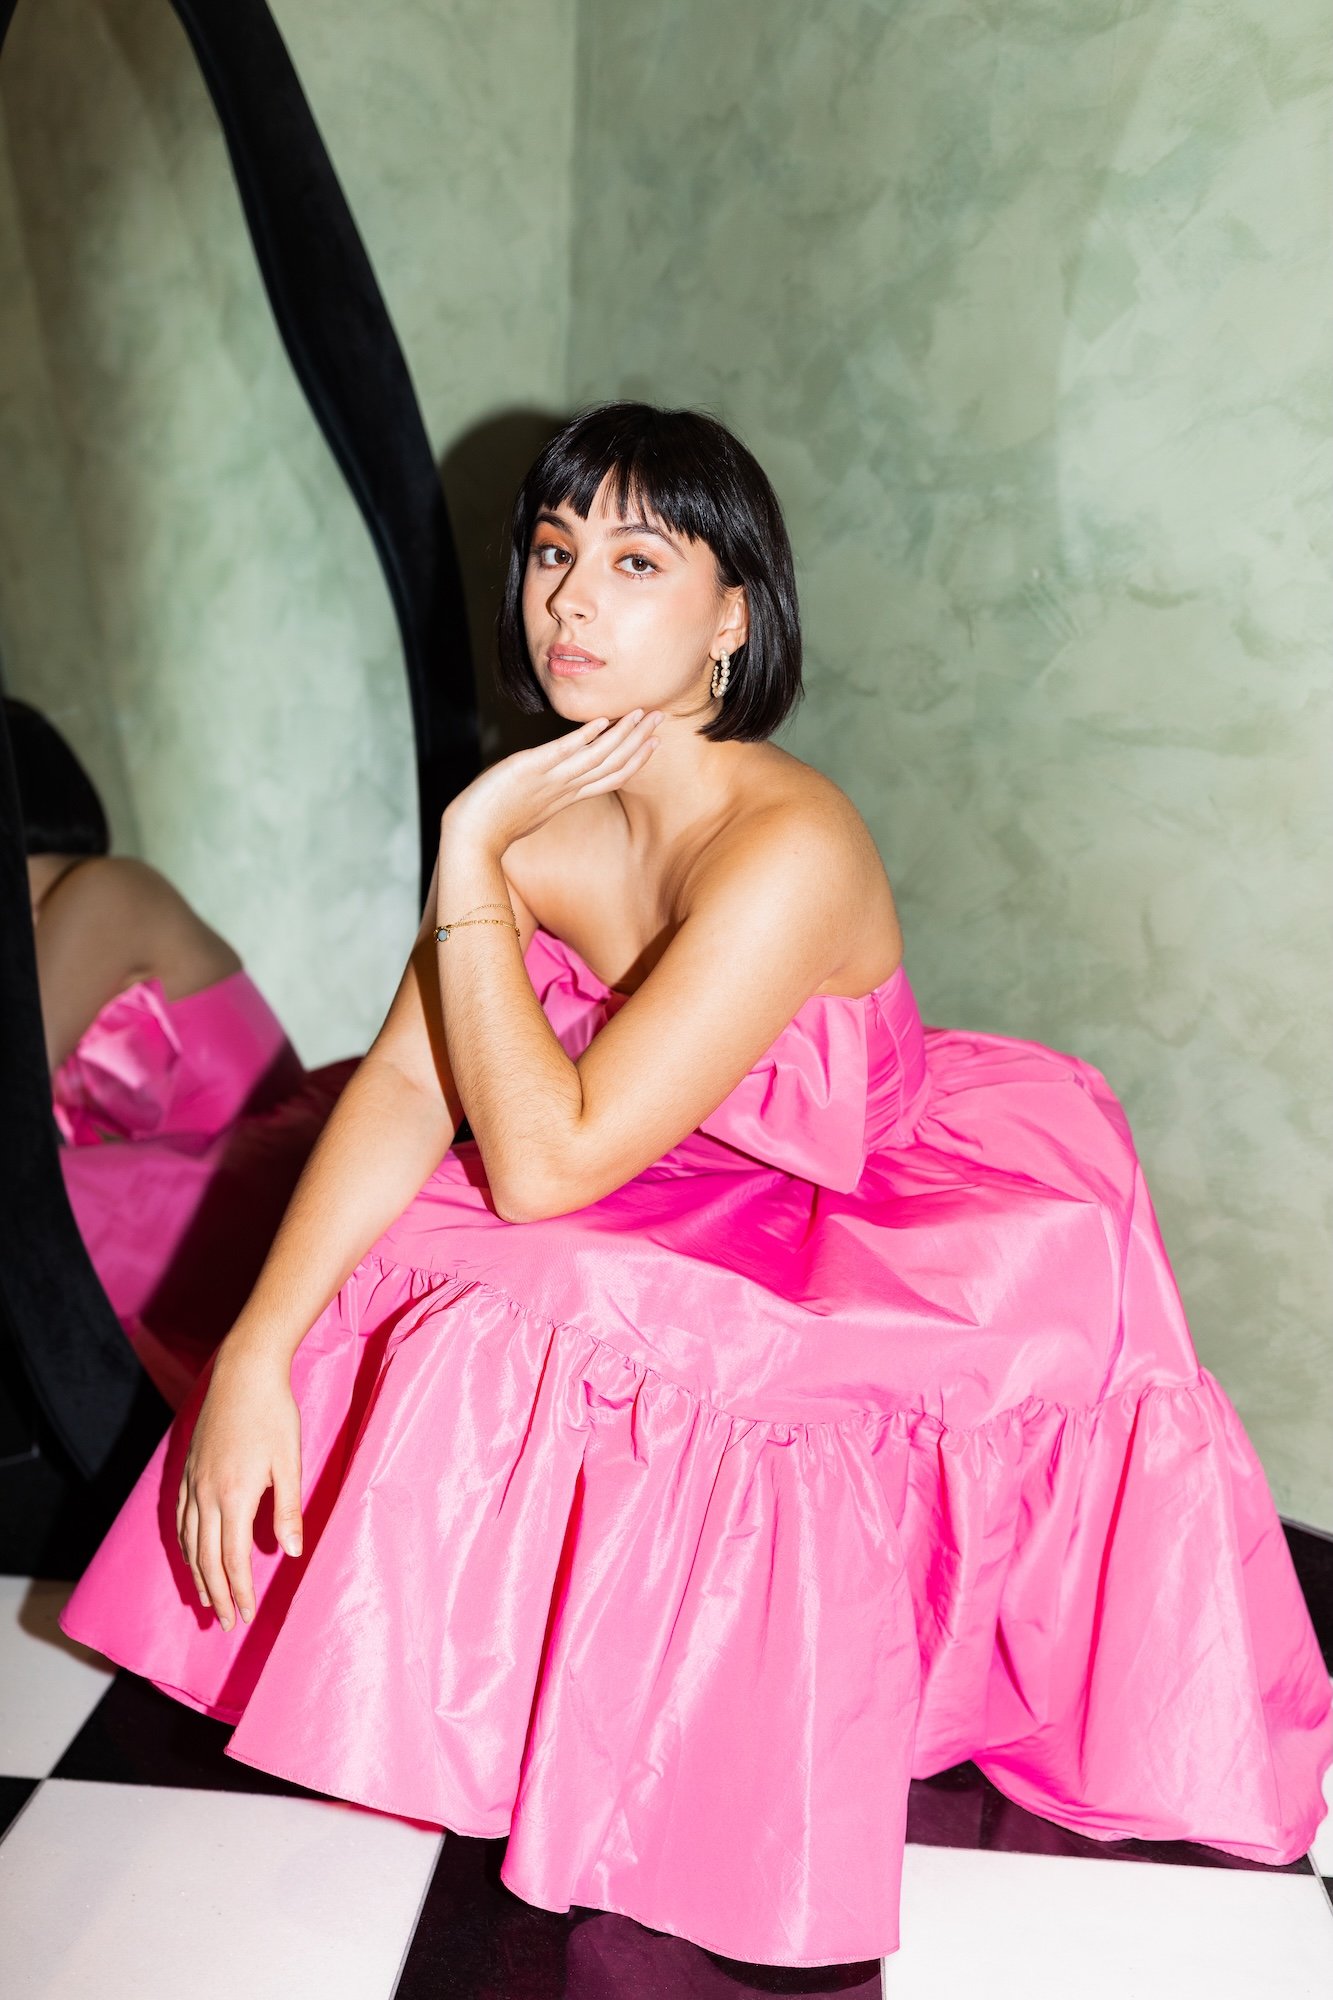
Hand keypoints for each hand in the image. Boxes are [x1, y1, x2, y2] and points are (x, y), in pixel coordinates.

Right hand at [175, 1341, 303, 1630]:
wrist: (244, 1373)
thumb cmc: (274, 1414)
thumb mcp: (290, 1462)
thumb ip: (288, 1509)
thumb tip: (291, 1553)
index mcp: (235, 1496)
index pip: (232, 1558)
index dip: (238, 1590)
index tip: (244, 1615)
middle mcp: (207, 1494)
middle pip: (206, 1558)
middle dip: (216, 1594)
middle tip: (225, 1623)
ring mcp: (193, 1482)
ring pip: (188, 1542)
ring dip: (196, 1575)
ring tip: (205, 1600)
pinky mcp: (188, 1470)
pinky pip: (180, 1519)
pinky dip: (184, 1546)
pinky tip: (190, 1556)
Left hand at [440, 708, 661, 854]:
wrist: (471, 837)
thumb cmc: (494, 825)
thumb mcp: (529, 807)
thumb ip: (546, 793)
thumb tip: (549, 786)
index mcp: (566, 797)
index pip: (611, 778)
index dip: (636, 760)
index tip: (654, 743)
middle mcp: (565, 789)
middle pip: (613, 764)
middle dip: (639, 741)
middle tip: (660, 718)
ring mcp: (550, 780)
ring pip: (596, 757)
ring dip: (622, 735)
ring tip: (640, 713)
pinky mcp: (530, 769)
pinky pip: (563, 752)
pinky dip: (584, 736)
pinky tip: (601, 721)